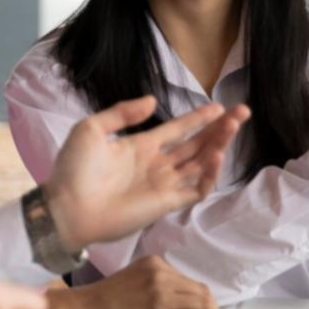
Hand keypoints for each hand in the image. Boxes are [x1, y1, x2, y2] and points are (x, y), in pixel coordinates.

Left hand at [42, 96, 250, 252]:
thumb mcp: (92, 128)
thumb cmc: (74, 169)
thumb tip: (153, 101)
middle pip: (196, 144)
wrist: (67, 207)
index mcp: (140, 145)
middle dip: (219, 129)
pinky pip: (195, 190)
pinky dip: (208, 176)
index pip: (178, 129)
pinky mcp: (165, 204)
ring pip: (200, 163)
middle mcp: (157, 164)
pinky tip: (215, 157)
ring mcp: (163, 184)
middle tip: (241, 112)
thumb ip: (122, 113)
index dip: (198, 118)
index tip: (219, 106)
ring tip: (234, 127)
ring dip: (218, 145)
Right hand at [43, 255, 224, 308]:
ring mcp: (161, 294)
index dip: (204, 299)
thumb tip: (184, 302)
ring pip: (201, 305)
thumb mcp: (135, 279)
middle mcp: (161, 275)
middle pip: (200, 292)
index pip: (190, 281)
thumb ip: (158, 283)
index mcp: (155, 263)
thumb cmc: (105, 299)